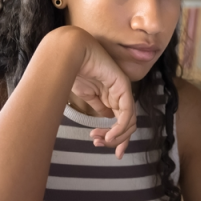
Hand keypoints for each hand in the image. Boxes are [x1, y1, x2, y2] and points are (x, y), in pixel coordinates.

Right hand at [70, 27, 136, 158]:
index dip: (116, 138)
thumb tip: (107, 118)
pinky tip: (109, 135)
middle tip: (98, 144)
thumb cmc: (75, 70)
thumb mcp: (87, 95)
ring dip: (116, 136)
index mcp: (112, 96)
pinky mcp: (123, 87)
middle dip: (115, 140)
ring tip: (100, 140)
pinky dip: (119, 128)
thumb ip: (99, 106)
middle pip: (128, 125)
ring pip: (130, 122)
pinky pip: (127, 113)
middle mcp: (120, 94)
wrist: (71, 53)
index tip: (102, 147)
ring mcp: (124, 91)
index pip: (122, 121)